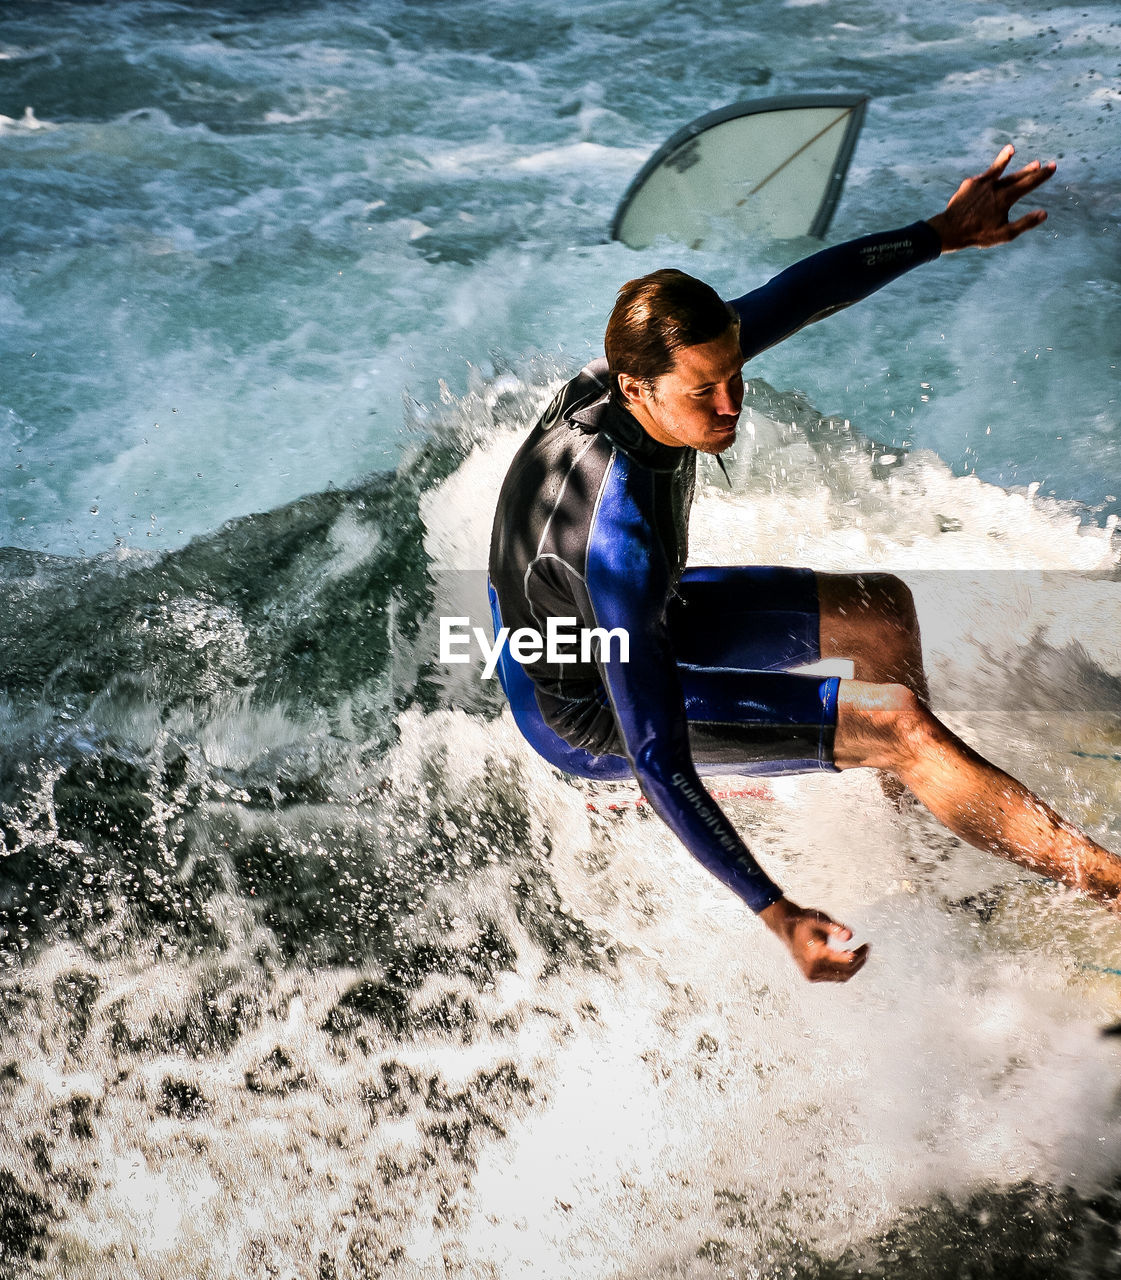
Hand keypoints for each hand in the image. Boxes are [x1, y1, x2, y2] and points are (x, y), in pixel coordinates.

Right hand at [759, 897, 869, 982]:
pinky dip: (843, 970)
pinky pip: (834, 977)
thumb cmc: (804, 922)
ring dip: (853, 967)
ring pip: (841, 977)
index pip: (846, 962)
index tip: (868, 945)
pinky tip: (846, 957)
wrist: (786, 929)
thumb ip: (835, 927)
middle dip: (859, 961)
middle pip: (846, 972)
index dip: (860, 955)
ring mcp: (812, 975)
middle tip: (866, 949)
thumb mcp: (820, 919)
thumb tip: (851, 935)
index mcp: (816, 955)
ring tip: (860, 953)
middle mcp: (813, 969)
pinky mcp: (811, 977)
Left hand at [925, 144, 1055, 252]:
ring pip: (997, 170)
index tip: (1053, 166)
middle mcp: (995, 187)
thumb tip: (1044, 214)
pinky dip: (987, 175)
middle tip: (1041, 163)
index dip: (1042, 175)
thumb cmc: (978, 235)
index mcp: (1005, 198)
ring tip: (1011, 149)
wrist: (950, 230)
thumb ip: (1025, 223)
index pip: (1029, 183)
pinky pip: (981, 178)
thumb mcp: (1004, 234)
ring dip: (1005, 159)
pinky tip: (989, 177)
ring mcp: (981, 184)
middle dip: (1030, 170)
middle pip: (1016, 176)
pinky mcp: (969, 184)